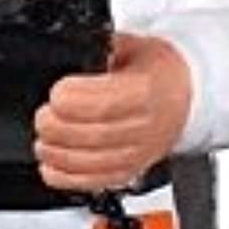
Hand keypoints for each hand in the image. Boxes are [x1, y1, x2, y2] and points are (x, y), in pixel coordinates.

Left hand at [34, 33, 191, 191]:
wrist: (185, 97)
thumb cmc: (158, 71)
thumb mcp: (134, 46)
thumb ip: (100, 47)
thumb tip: (71, 46)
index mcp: (145, 92)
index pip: (104, 104)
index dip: (71, 101)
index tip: (56, 93)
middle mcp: (144, 127)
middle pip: (92, 137)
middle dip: (56, 128)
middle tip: (43, 116)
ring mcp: (138, 153)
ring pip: (91, 164)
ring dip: (57, 154)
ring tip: (43, 141)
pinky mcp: (130, 171)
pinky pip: (95, 182)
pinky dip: (67, 178)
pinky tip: (51, 165)